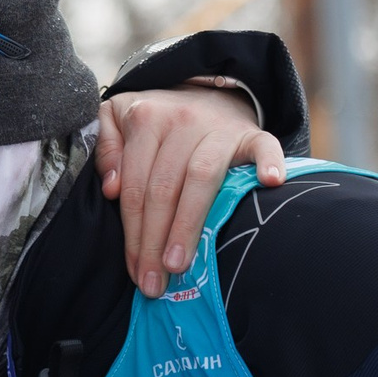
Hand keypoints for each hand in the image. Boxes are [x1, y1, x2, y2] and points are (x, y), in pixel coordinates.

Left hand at [95, 81, 286, 298]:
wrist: (205, 94)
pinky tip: (270, 183)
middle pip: (163, 188)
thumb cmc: (159, 122)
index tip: (134, 269)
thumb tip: (111, 188)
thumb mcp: (119, 120)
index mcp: (146, 118)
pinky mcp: (251, 133)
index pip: (135, 186)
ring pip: (201, 178)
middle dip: (155, 241)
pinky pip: (263, 145)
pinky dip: (268, 162)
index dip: (132, 232)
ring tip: (179, 264)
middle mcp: (181, 120)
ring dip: (188, 224)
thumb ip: (107, 150)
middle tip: (153, 282)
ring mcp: (219, 127)